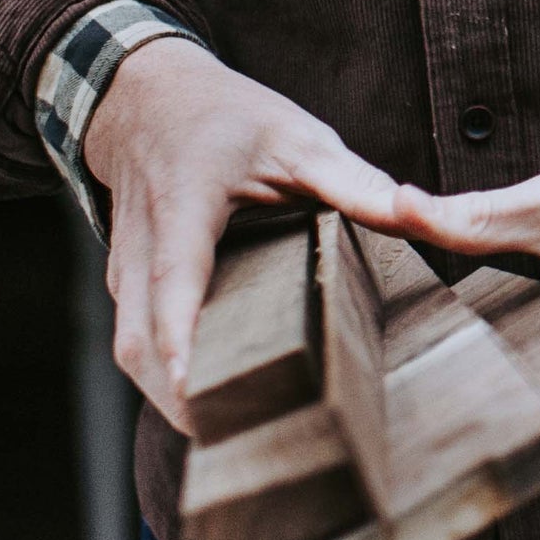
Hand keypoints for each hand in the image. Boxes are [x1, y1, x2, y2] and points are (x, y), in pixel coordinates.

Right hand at [84, 41, 404, 431]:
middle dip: (179, 399)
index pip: (174, 279)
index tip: (197, 392)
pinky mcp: (124, 283)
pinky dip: (164, 375)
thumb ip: (352, 181)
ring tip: (234, 440)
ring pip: (129, 349)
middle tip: (239, 446)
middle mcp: (142, 243)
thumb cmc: (226, 114)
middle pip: (139, 340)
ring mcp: (123, 267)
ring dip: (170, 396)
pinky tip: (212, 400)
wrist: (145, 93)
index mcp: (185, 201)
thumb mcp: (295, 135)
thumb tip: (416, 211)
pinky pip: (132, 340)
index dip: (180, 339)